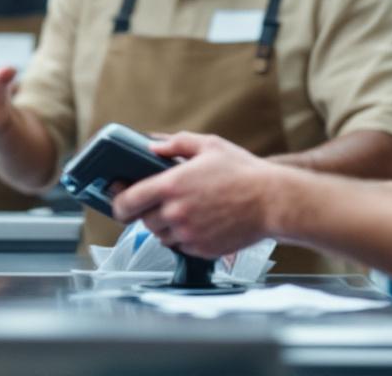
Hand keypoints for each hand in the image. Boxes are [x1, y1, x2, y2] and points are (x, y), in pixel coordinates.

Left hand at [111, 132, 278, 258]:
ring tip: (184, 211)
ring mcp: (188, 234)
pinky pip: (181, 246)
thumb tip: (152, 146)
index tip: (118, 200)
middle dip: (147, 212)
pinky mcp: (201, 249)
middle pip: (143, 220)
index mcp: (171, 185)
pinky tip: (199, 223)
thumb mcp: (209, 145)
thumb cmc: (244, 172)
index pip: (127, 201)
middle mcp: (175, 212)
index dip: (117, 202)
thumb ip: (176, 143)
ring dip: (165, 226)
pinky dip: (183, 238)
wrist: (273, 202)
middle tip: (161, 202)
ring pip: (160, 235)